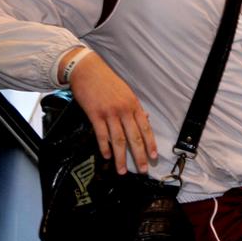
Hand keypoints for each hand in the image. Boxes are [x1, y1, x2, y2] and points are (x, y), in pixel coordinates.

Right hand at [64, 49, 156, 174]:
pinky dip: (104, 147)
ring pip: (118, 140)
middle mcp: (124, 110)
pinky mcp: (95, 114)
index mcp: (134, 105)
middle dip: (139, 156)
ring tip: (122, 170)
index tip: (154, 156)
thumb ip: (135, 108)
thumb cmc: (107, 81)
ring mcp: (109, 113)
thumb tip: (146, 119)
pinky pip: (101, 135)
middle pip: (134, 137)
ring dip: (120, 158)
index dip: (150, 144)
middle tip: (143, 170)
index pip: (146, 128)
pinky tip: (106, 156)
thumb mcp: (126, 92)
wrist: (87, 70)